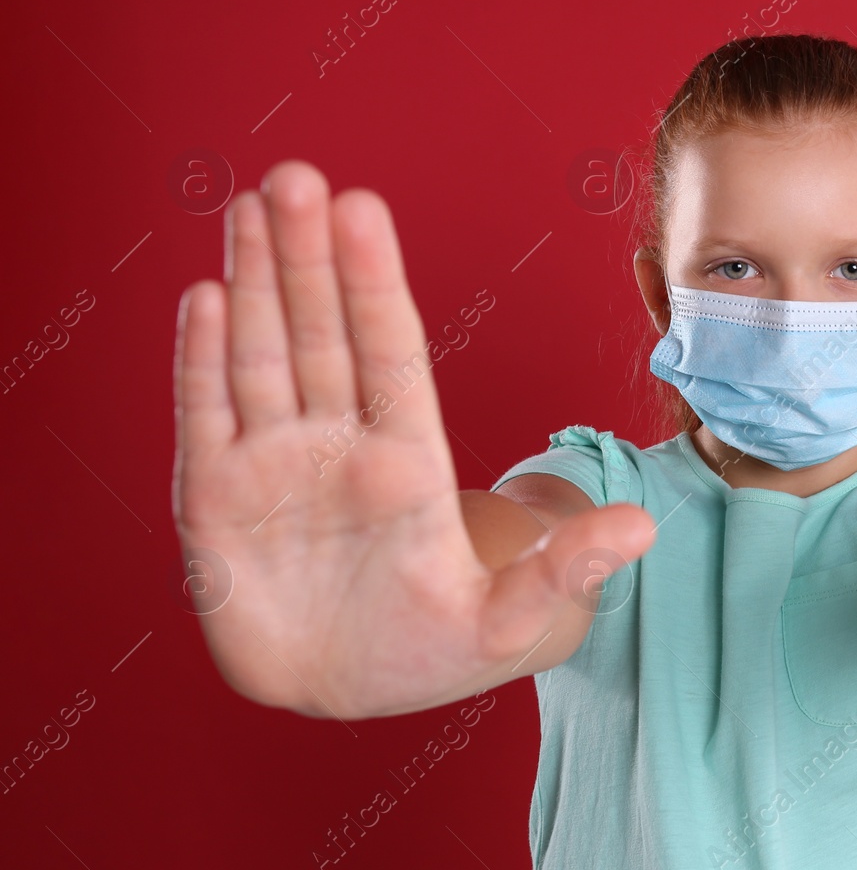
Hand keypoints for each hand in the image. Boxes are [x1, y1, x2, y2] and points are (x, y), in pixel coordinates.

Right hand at [171, 161, 652, 719]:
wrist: (348, 692)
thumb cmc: (434, 648)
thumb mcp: (508, 619)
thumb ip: (565, 570)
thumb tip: (644, 527)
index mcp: (408, 459)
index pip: (389, 350)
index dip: (372, 280)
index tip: (363, 209)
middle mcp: (339, 444)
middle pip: (322, 333)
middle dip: (308, 256)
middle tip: (298, 177)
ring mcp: (274, 465)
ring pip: (262, 355)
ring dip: (252, 281)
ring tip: (250, 204)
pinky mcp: (214, 501)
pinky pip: (204, 416)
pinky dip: (200, 360)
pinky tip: (205, 295)